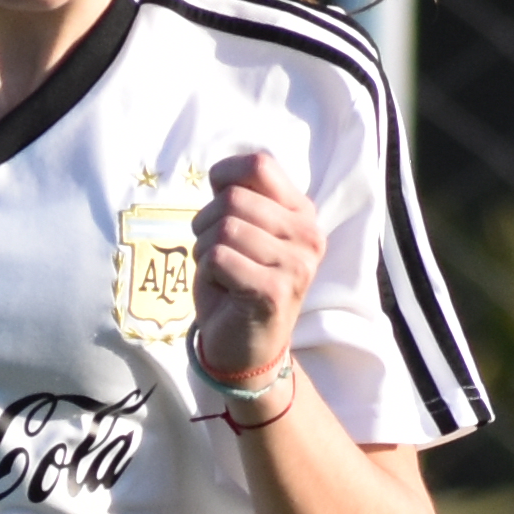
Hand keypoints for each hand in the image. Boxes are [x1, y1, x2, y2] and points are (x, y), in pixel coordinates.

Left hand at [186, 147, 322, 389]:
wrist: (248, 349)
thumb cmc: (239, 282)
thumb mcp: (244, 230)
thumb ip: (241, 197)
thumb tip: (222, 173)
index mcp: (302, 213)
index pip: (260, 165)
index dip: (225, 176)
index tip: (218, 204)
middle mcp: (308, 235)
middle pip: (233, 199)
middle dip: (206, 223)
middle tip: (215, 252)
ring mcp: (296, 264)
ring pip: (224, 229)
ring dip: (205, 250)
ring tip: (220, 272)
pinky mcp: (275, 290)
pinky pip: (218, 258)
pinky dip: (207, 273)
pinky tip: (223, 289)